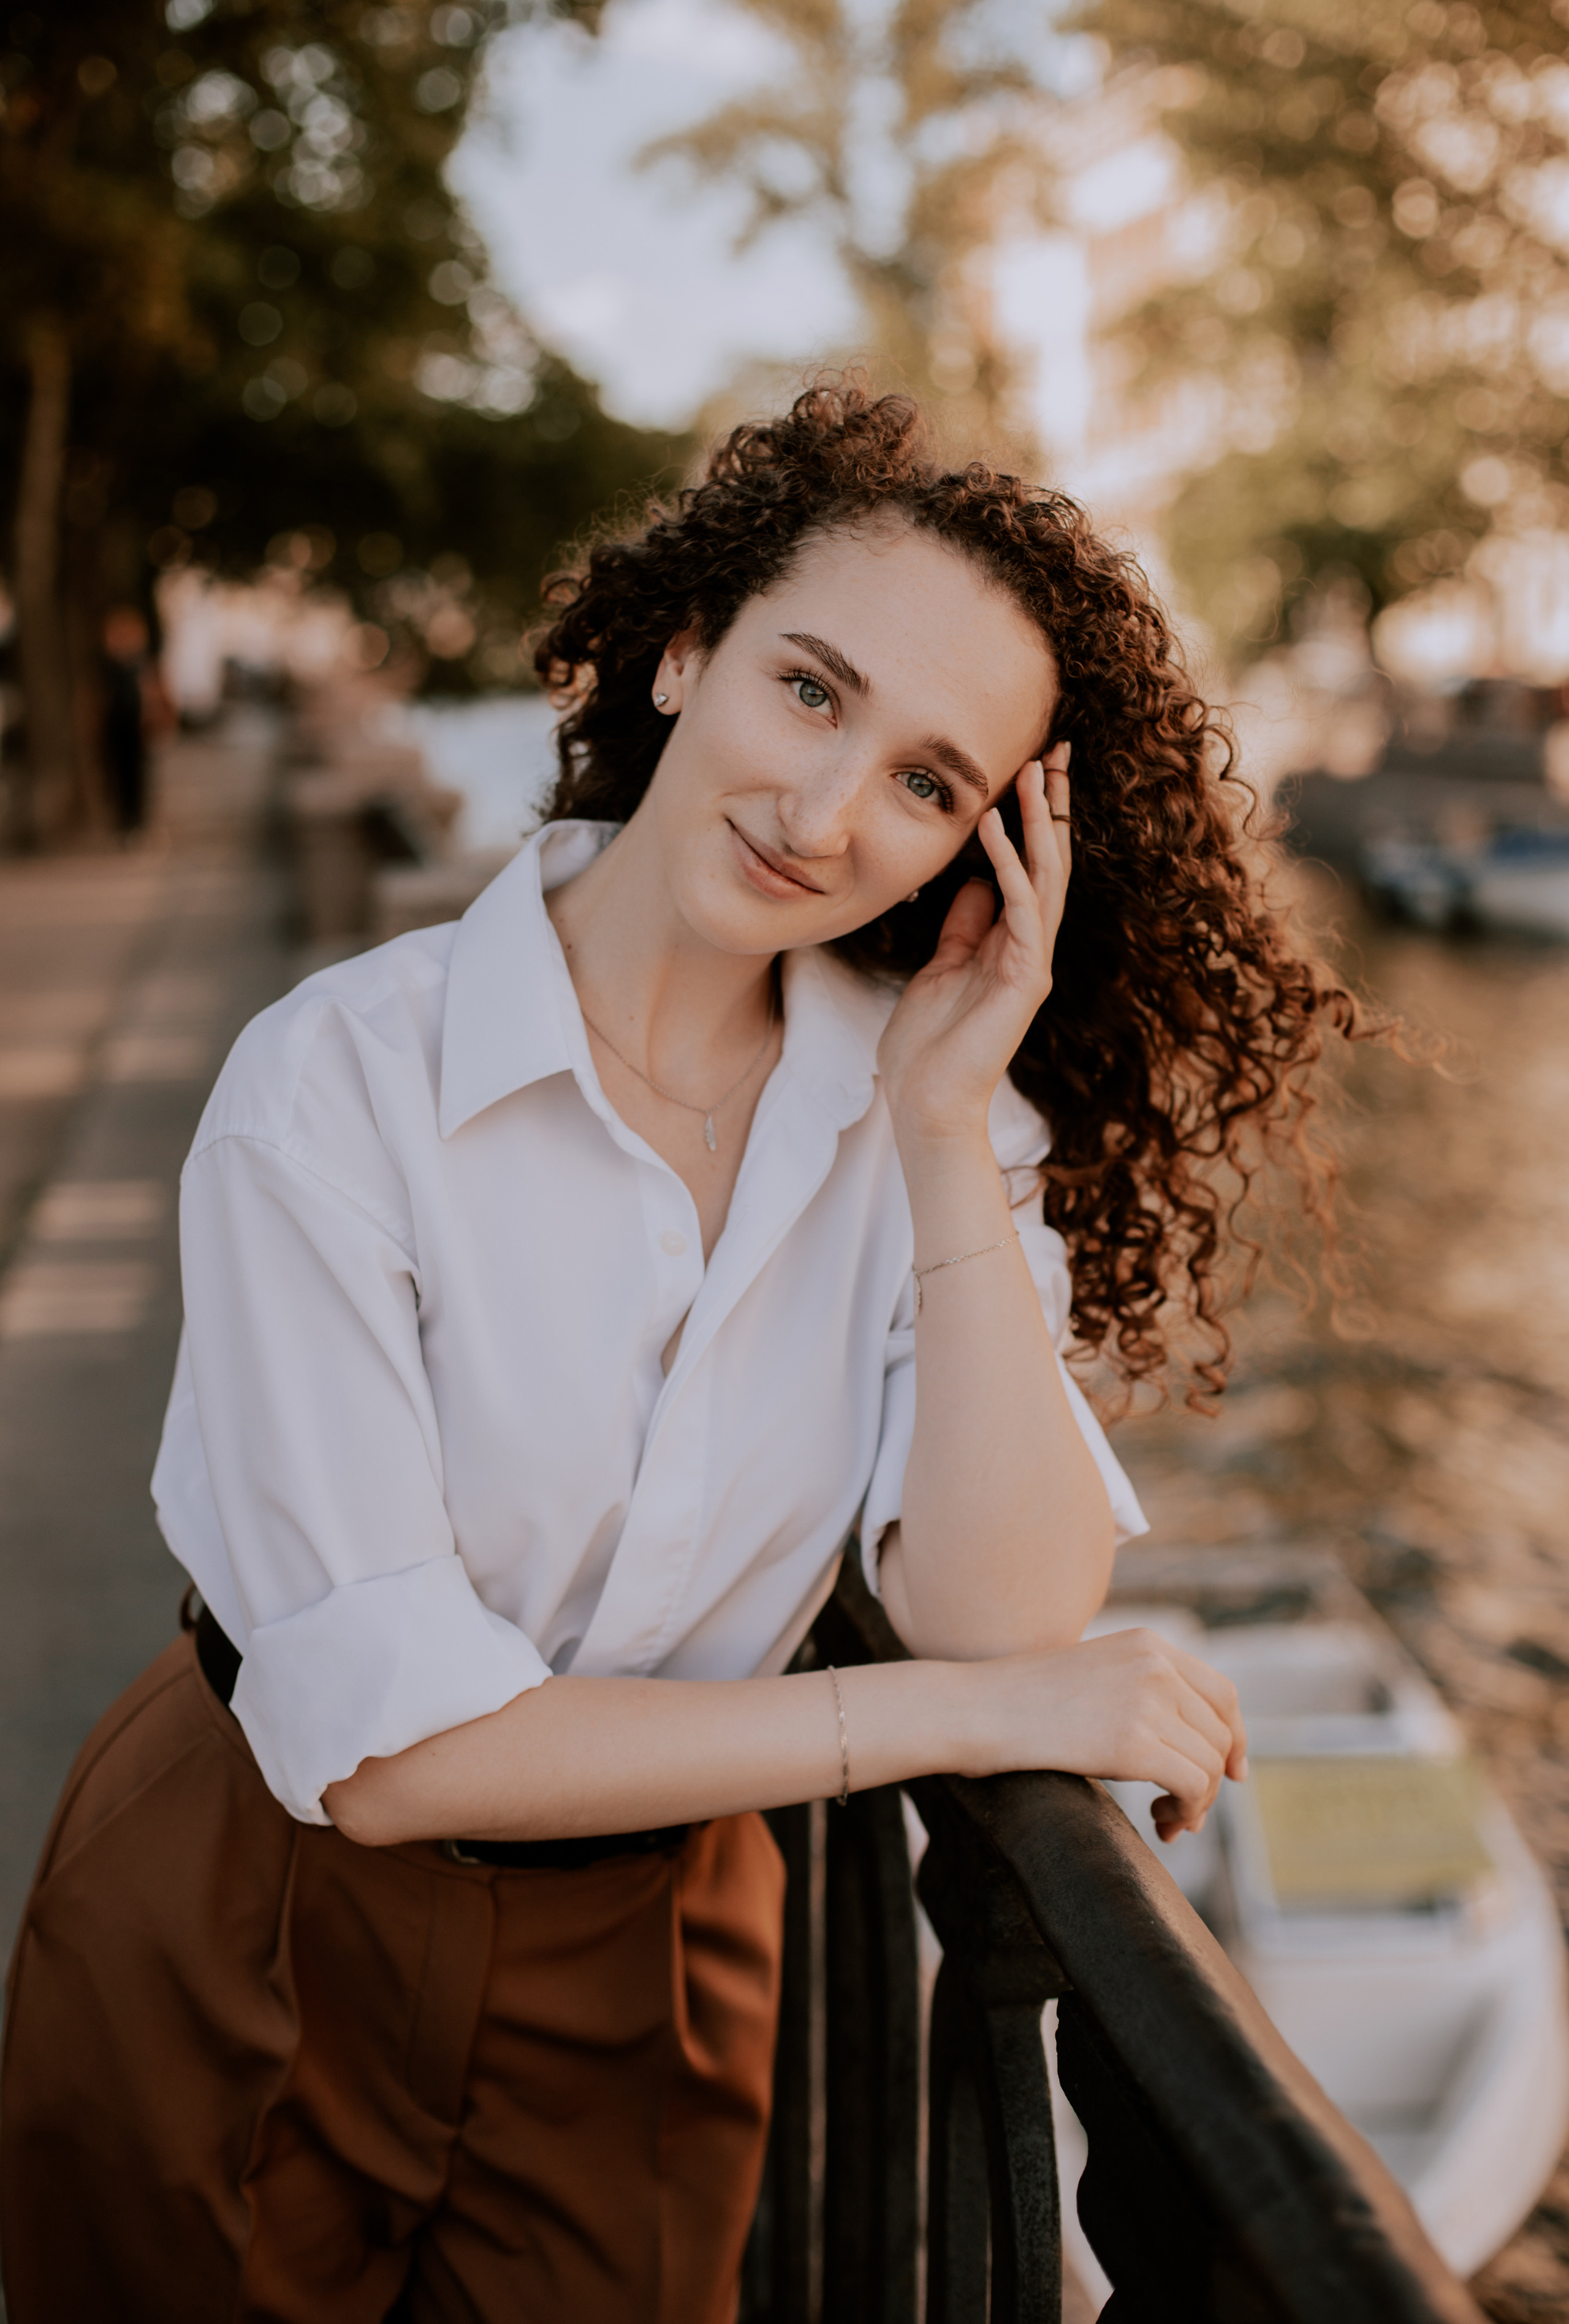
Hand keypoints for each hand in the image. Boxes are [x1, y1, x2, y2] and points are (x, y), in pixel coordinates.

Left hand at [878, 745, 1071, 1140]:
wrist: (925, 1102)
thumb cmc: (927, 1044)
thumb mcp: (940, 966)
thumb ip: (962, 925)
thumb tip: (973, 880)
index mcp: (1011, 941)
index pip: (1032, 866)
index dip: (1036, 817)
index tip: (1034, 767)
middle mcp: (1031, 946)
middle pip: (1051, 861)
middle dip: (1054, 805)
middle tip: (1057, 749)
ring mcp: (1032, 962)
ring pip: (1045, 877)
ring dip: (1040, 822)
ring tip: (1034, 771)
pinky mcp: (1024, 979)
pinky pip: (1020, 909)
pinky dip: (1009, 865)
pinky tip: (997, 828)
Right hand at [969, 1626, 1248, 1839]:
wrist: (977, 1706)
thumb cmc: (1023, 1699)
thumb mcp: (1096, 1675)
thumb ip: (1142, 1691)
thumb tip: (1187, 1744)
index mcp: (1148, 1644)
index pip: (1222, 1693)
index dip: (1236, 1738)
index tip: (1232, 1773)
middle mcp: (1156, 1665)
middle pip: (1221, 1733)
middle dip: (1212, 1780)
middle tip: (1182, 1812)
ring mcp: (1147, 1700)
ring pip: (1210, 1764)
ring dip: (1197, 1802)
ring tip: (1167, 1820)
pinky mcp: (1134, 1742)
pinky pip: (1192, 1785)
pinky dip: (1186, 1811)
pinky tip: (1160, 1822)